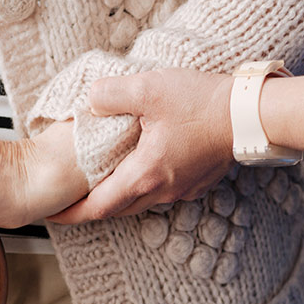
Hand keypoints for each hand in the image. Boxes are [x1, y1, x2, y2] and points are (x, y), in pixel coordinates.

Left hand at [50, 69, 234, 222]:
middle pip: (117, 208)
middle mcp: (163, 190)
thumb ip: (110, 94)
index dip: (71, 213)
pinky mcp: (197, 179)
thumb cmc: (203, 103)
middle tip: (68, 201)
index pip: (98, 207)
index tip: (51, 215)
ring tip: (97, 184)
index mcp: (145, 175)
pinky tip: (136, 166)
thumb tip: (90, 101)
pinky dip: (140, 185)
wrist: (252, 113)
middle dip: (90, 207)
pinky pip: (160, 190)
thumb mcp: (148, 89)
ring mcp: (183, 188)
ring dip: (116, 196)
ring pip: (139, 201)